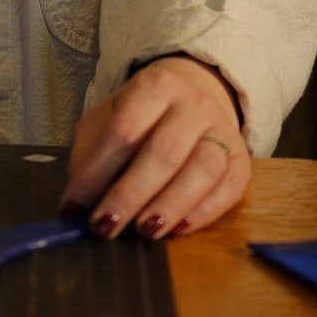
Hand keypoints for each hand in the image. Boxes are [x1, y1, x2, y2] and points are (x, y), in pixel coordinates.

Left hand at [61, 54, 248, 241]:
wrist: (193, 95)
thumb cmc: (141, 116)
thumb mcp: (108, 119)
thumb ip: (91, 157)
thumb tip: (76, 205)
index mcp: (155, 85)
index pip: (123, 130)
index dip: (97, 172)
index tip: (74, 207)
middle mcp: (193, 103)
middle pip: (164, 151)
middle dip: (131, 194)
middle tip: (105, 226)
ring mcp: (222, 130)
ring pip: (203, 168)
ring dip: (171, 204)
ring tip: (144, 231)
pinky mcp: (241, 160)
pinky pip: (229, 188)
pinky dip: (204, 213)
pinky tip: (177, 229)